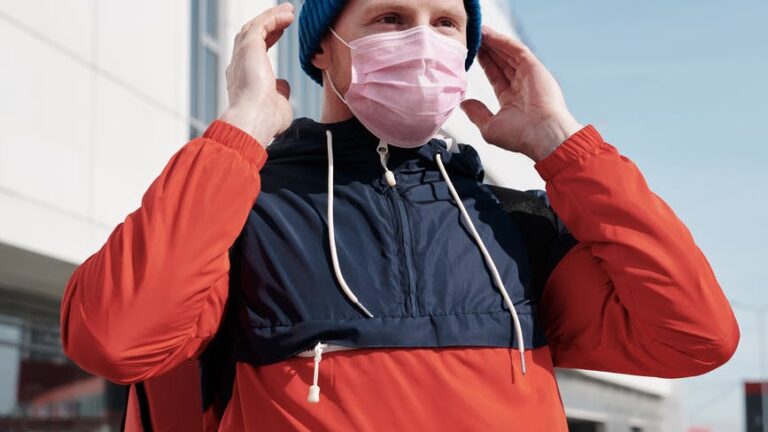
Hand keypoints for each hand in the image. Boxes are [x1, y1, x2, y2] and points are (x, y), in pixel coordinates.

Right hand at [219, 3, 294, 144]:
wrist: (253, 121)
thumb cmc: (265, 122)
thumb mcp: (278, 106)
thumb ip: (280, 93)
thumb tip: (283, 85)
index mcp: (243, 79)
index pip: (254, 52)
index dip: (268, 39)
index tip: (281, 32)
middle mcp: (238, 66)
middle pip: (251, 36)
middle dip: (268, 24)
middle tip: (285, 16)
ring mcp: (242, 56)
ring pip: (254, 27)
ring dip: (272, 17)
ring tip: (288, 10)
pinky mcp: (248, 48)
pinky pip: (261, 25)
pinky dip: (273, 17)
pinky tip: (287, 15)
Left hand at [461, 25, 583, 161]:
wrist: (542, 135)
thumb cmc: (520, 136)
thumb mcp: (490, 127)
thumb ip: (477, 114)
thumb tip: (464, 104)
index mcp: (512, 100)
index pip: (495, 76)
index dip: (484, 64)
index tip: (470, 54)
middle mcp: (522, 85)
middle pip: (502, 62)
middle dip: (487, 50)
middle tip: (472, 37)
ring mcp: (529, 75)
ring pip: (508, 53)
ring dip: (493, 42)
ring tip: (478, 31)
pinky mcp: (534, 68)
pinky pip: (516, 50)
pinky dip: (502, 41)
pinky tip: (488, 35)